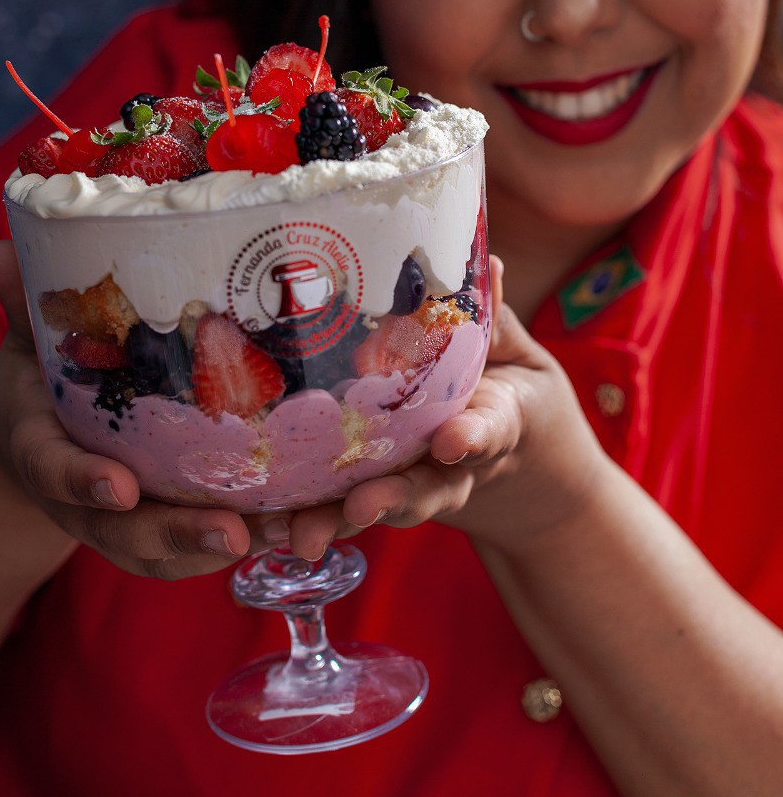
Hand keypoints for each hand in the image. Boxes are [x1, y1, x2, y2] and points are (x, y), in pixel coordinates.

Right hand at [0, 241, 277, 580]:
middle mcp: (86, 499)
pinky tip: (297, 526)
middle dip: (178, 534)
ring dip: (225, 546)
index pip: (54, 471)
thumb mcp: (27, 343)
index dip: (83, 481)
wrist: (40, 435)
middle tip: (229, 532)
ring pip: (170, 550)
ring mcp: (125, 520)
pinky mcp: (164, 522)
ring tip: (280, 532)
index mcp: (43, 450)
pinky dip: (245, 540)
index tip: (119, 485)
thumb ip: (25, 305)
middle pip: (126, 532)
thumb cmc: (42, 380)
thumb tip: (5, 249)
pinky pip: (200, 545)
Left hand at [284, 257, 608, 560]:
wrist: (525, 470)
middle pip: (424, 489)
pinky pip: (345, 510)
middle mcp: (453, 467)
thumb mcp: (520, 359)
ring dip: (338, 522)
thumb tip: (487, 259)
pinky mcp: (380, 492)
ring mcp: (417, 486)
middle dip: (392, 499)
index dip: (472, 436)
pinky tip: (271, 527)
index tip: (453, 441)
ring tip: (301, 537)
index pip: (487, 432)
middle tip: (361, 507)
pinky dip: (312, 520)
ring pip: (379, 508)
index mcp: (495, 426)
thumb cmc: (514, 396)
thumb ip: (498, 318)